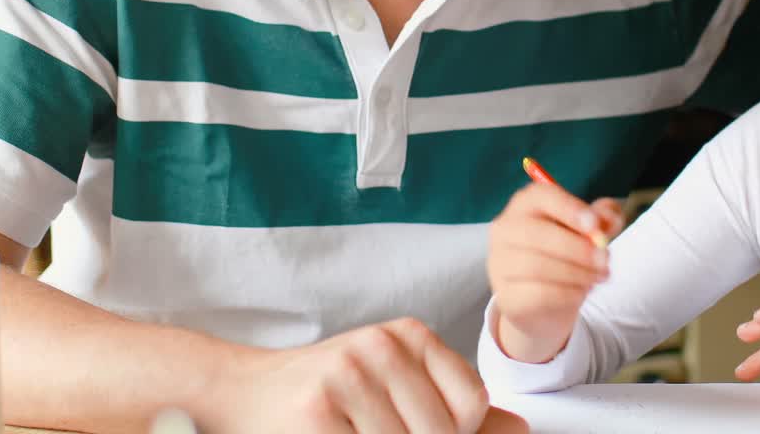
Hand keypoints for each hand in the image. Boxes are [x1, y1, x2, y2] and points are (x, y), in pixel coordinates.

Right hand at [207, 317, 527, 433]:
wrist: (239, 394)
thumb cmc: (322, 398)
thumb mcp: (396, 389)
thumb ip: (455, 409)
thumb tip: (520, 429)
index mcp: (409, 335)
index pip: (472, 404)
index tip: (413, 427)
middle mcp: (382, 346)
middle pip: (443, 433)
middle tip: (372, 429)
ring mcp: (349, 375)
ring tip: (353, 432)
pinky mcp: (319, 410)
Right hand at [488, 183, 624, 363]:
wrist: (545, 302)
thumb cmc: (567, 255)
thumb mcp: (590, 232)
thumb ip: (603, 218)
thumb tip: (607, 220)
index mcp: (525, 205)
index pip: (540, 196)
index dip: (568, 208)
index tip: (594, 225)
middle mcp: (505, 230)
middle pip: (537, 233)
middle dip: (577, 248)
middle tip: (605, 260)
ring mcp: (500, 264)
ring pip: (537, 266)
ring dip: (576, 273)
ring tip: (596, 277)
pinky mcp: (506, 296)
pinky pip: (538, 294)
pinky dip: (567, 294)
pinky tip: (580, 293)